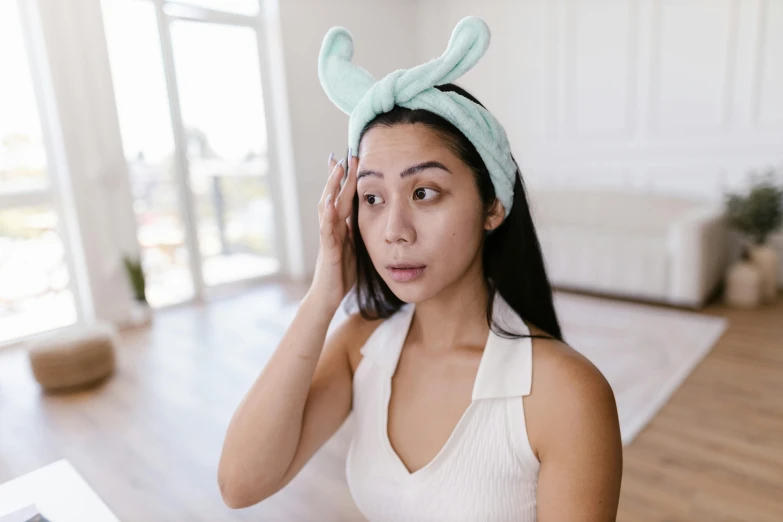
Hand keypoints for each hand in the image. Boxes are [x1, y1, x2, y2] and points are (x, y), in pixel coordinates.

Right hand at [308, 150, 358, 311]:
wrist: (328, 296)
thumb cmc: (341, 274)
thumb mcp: (354, 247)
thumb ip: (356, 230)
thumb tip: (367, 214)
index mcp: (339, 226)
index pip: (342, 197)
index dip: (343, 179)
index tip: (347, 158)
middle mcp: (331, 228)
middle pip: (333, 196)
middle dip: (339, 176)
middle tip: (344, 154)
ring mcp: (327, 238)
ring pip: (327, 207)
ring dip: (331, 187)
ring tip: (337, 168)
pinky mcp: (328, 251)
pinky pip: (327, 230)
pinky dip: (328, 214)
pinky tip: (330, 201)